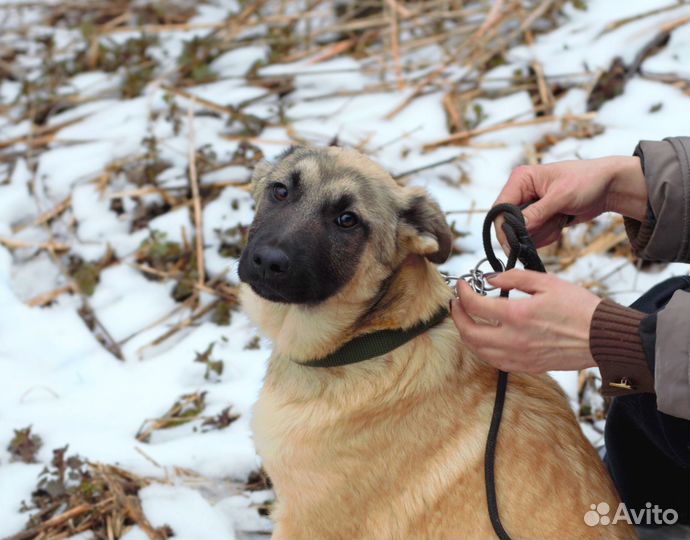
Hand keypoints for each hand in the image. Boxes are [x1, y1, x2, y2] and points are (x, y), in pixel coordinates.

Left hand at [449, 270, 600, 372]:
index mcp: (517, 316)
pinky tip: (485, 338)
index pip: (474, 306)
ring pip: (478, 351)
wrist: (603, 338)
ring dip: (467, 334)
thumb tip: (489, 280)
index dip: (462, 293)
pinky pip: (494, 361)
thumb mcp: (546, 282)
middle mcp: (514, 340)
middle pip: (469, 333)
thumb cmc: (580, 308)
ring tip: (467, 319)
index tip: (461, 284)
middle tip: (457, 303)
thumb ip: (513, 278)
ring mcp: (519, 357)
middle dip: (457, 316)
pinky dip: (482, 349)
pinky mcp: (527, 366)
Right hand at [494, 157, 646, 248]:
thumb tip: (517, 229)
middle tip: (551, 225)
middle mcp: (521, 192)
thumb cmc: (588, 181)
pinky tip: (561, 223)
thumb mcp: (562, 197)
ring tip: (561, 219)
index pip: (499, 209)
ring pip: (522, 233)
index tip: (514, 245)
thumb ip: (537, 213)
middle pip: (508, 224)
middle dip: (530, 231)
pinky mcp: (538, 218)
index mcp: (521, 179)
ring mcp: (529, 206)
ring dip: (543, 232)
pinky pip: (534, 236)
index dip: (504, 228)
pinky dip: (548, 235)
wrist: (609, 187)